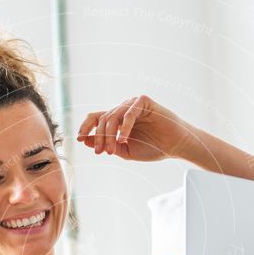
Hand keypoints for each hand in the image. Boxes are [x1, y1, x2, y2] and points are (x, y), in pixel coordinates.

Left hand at [76, 95, 192, 161]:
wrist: (174, 146)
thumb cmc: (152, 148)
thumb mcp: (124, 151)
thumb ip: (106, 145)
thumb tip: (85, 140)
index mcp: (117, 120)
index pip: (95, 118)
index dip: (85, 127)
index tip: (79, 139)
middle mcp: (123, 109)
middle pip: (102, 119)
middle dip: (99, 137)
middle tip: (101, 153)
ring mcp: (133, 104)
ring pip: (113, 116)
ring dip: (110, 135)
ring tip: (112, 150)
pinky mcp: (144, 102)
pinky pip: (129, 113)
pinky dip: (124, 127)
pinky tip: (123, 140)